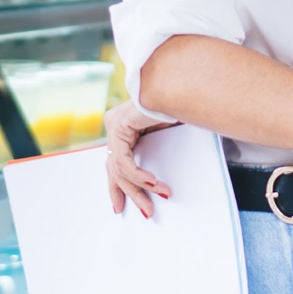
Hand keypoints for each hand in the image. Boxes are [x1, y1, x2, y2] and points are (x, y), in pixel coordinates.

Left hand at [103, 101, 173, 217]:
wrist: (178, 82)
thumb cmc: (178, 101)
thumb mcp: (166, 131)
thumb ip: (157, 149)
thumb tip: (159, 176)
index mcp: (123, 126)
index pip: (116, 163)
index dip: (119, 186)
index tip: (121, 205)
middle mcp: (114, 125)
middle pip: (116, 170)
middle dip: (130, 194)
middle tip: (145, 211)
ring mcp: (114, 125)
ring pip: (120, 170)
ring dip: (140, 190)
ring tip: (154, 204)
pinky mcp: (118, 127)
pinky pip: (126, 162)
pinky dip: (140, 176)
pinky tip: (154, 184)